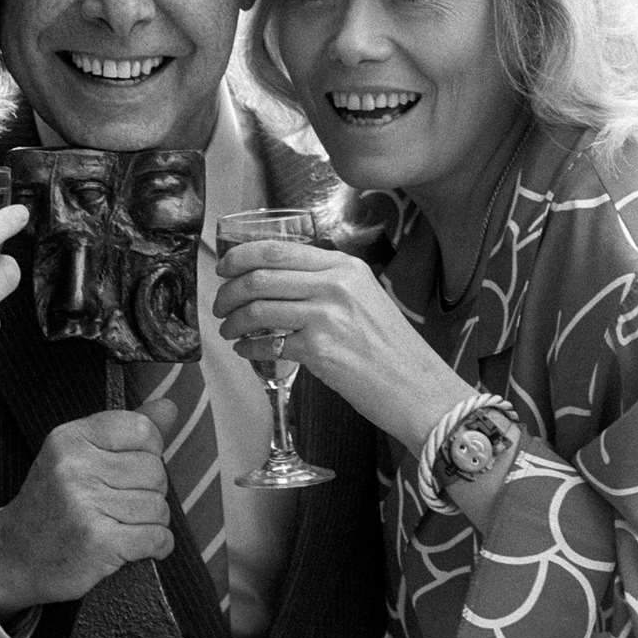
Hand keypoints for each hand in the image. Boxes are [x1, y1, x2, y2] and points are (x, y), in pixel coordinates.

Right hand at [0, 400, 179, 615]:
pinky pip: (156, 537)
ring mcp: (85, 504)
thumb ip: (125, 431)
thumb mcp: (77, 456)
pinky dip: (157, 546)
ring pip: (158, 506)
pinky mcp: (98, 542)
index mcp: (70, 438)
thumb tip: (169, 408)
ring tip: (123, 525)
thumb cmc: (51, 505)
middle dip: (150, 491)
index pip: (142, 429)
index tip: (130, 469)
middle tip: (121, 504)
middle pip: (155, 470)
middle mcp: (75, 466)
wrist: (14, 556)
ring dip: (151, 521)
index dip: (149, 452)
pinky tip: (135, 546)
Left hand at [212, 239, 467, 451]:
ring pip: (257, 308)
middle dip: (228, 291)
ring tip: (229, 329)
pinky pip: (266, 343)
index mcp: (344, 266)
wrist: (418, 387)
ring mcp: (326, 316)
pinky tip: (246, 350)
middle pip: (260, 276)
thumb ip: (326, 282)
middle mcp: (335, 284)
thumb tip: (276, 279)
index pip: (277, 249)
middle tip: (219, 304)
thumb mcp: (365, 297)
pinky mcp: (319, 350)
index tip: (224, 267)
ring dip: (233, 320)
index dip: (241, 256)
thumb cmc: (391, 347)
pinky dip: (247, 347)